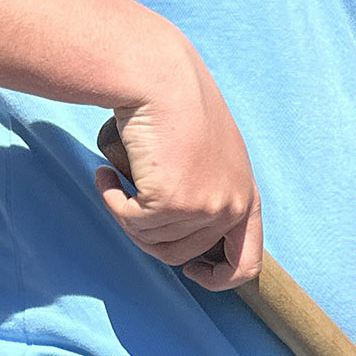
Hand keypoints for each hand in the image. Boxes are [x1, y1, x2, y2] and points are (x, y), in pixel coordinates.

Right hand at [94, 38, 261, 291]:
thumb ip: (209, 193)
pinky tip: (107, 176)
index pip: (246, 264)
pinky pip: (129, 221)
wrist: (160, 76)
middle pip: (182, 255)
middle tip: (131, 207)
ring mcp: (203, 207)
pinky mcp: (171, 201)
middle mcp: (231, 206)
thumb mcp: (212, 156)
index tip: (191, 270)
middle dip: (150, 237)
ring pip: (152, 242)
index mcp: (247, 197)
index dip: (217, 279)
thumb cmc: (178, 106)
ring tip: (119, 182)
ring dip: (127, 216)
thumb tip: (183, 230)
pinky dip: (112, 200)